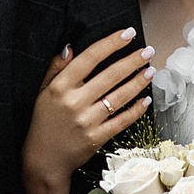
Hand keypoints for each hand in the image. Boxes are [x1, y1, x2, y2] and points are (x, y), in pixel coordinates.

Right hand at [25, 27, 155, 187]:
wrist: (44, 159)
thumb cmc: (44, 122)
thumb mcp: (43, 91)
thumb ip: (56, 68)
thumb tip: (70, 46)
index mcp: (61, 87)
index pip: (90, 58)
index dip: (111, 43)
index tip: (127, 34)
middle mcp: (75, 102)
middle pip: (110, 75)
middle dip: (132, 60)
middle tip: (147, 51)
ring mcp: (87, 121)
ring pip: (119, 96)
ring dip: (138, 82)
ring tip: (150, 71)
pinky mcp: (97, 137)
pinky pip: (122, 120)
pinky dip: (136, 110)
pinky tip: (145, 99)